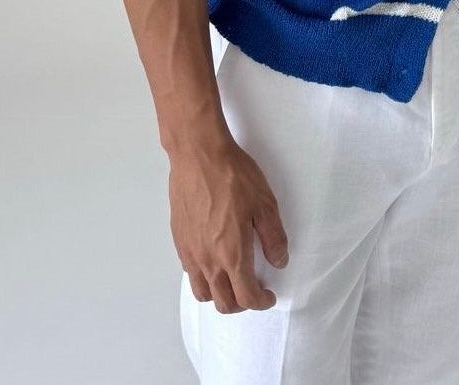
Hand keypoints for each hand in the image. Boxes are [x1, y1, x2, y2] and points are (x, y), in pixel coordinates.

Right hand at [168, 139, 288, 313]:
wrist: (199, 155)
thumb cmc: (234, 176)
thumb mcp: (265, 204)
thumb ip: (273, 237)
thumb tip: (279, 261)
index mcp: (232, 255)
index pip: (247, 296)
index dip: (261, 302)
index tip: (269, 295)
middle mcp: (208, 261)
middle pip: (223, 302)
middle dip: (242, 303)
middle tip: (253, 289)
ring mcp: (190, 252)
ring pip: (202, 292)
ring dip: (220, 295)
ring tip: (232, 280)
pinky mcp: (178, 240)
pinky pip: (190, 272)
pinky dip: (203, 277)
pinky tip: (213, 259)